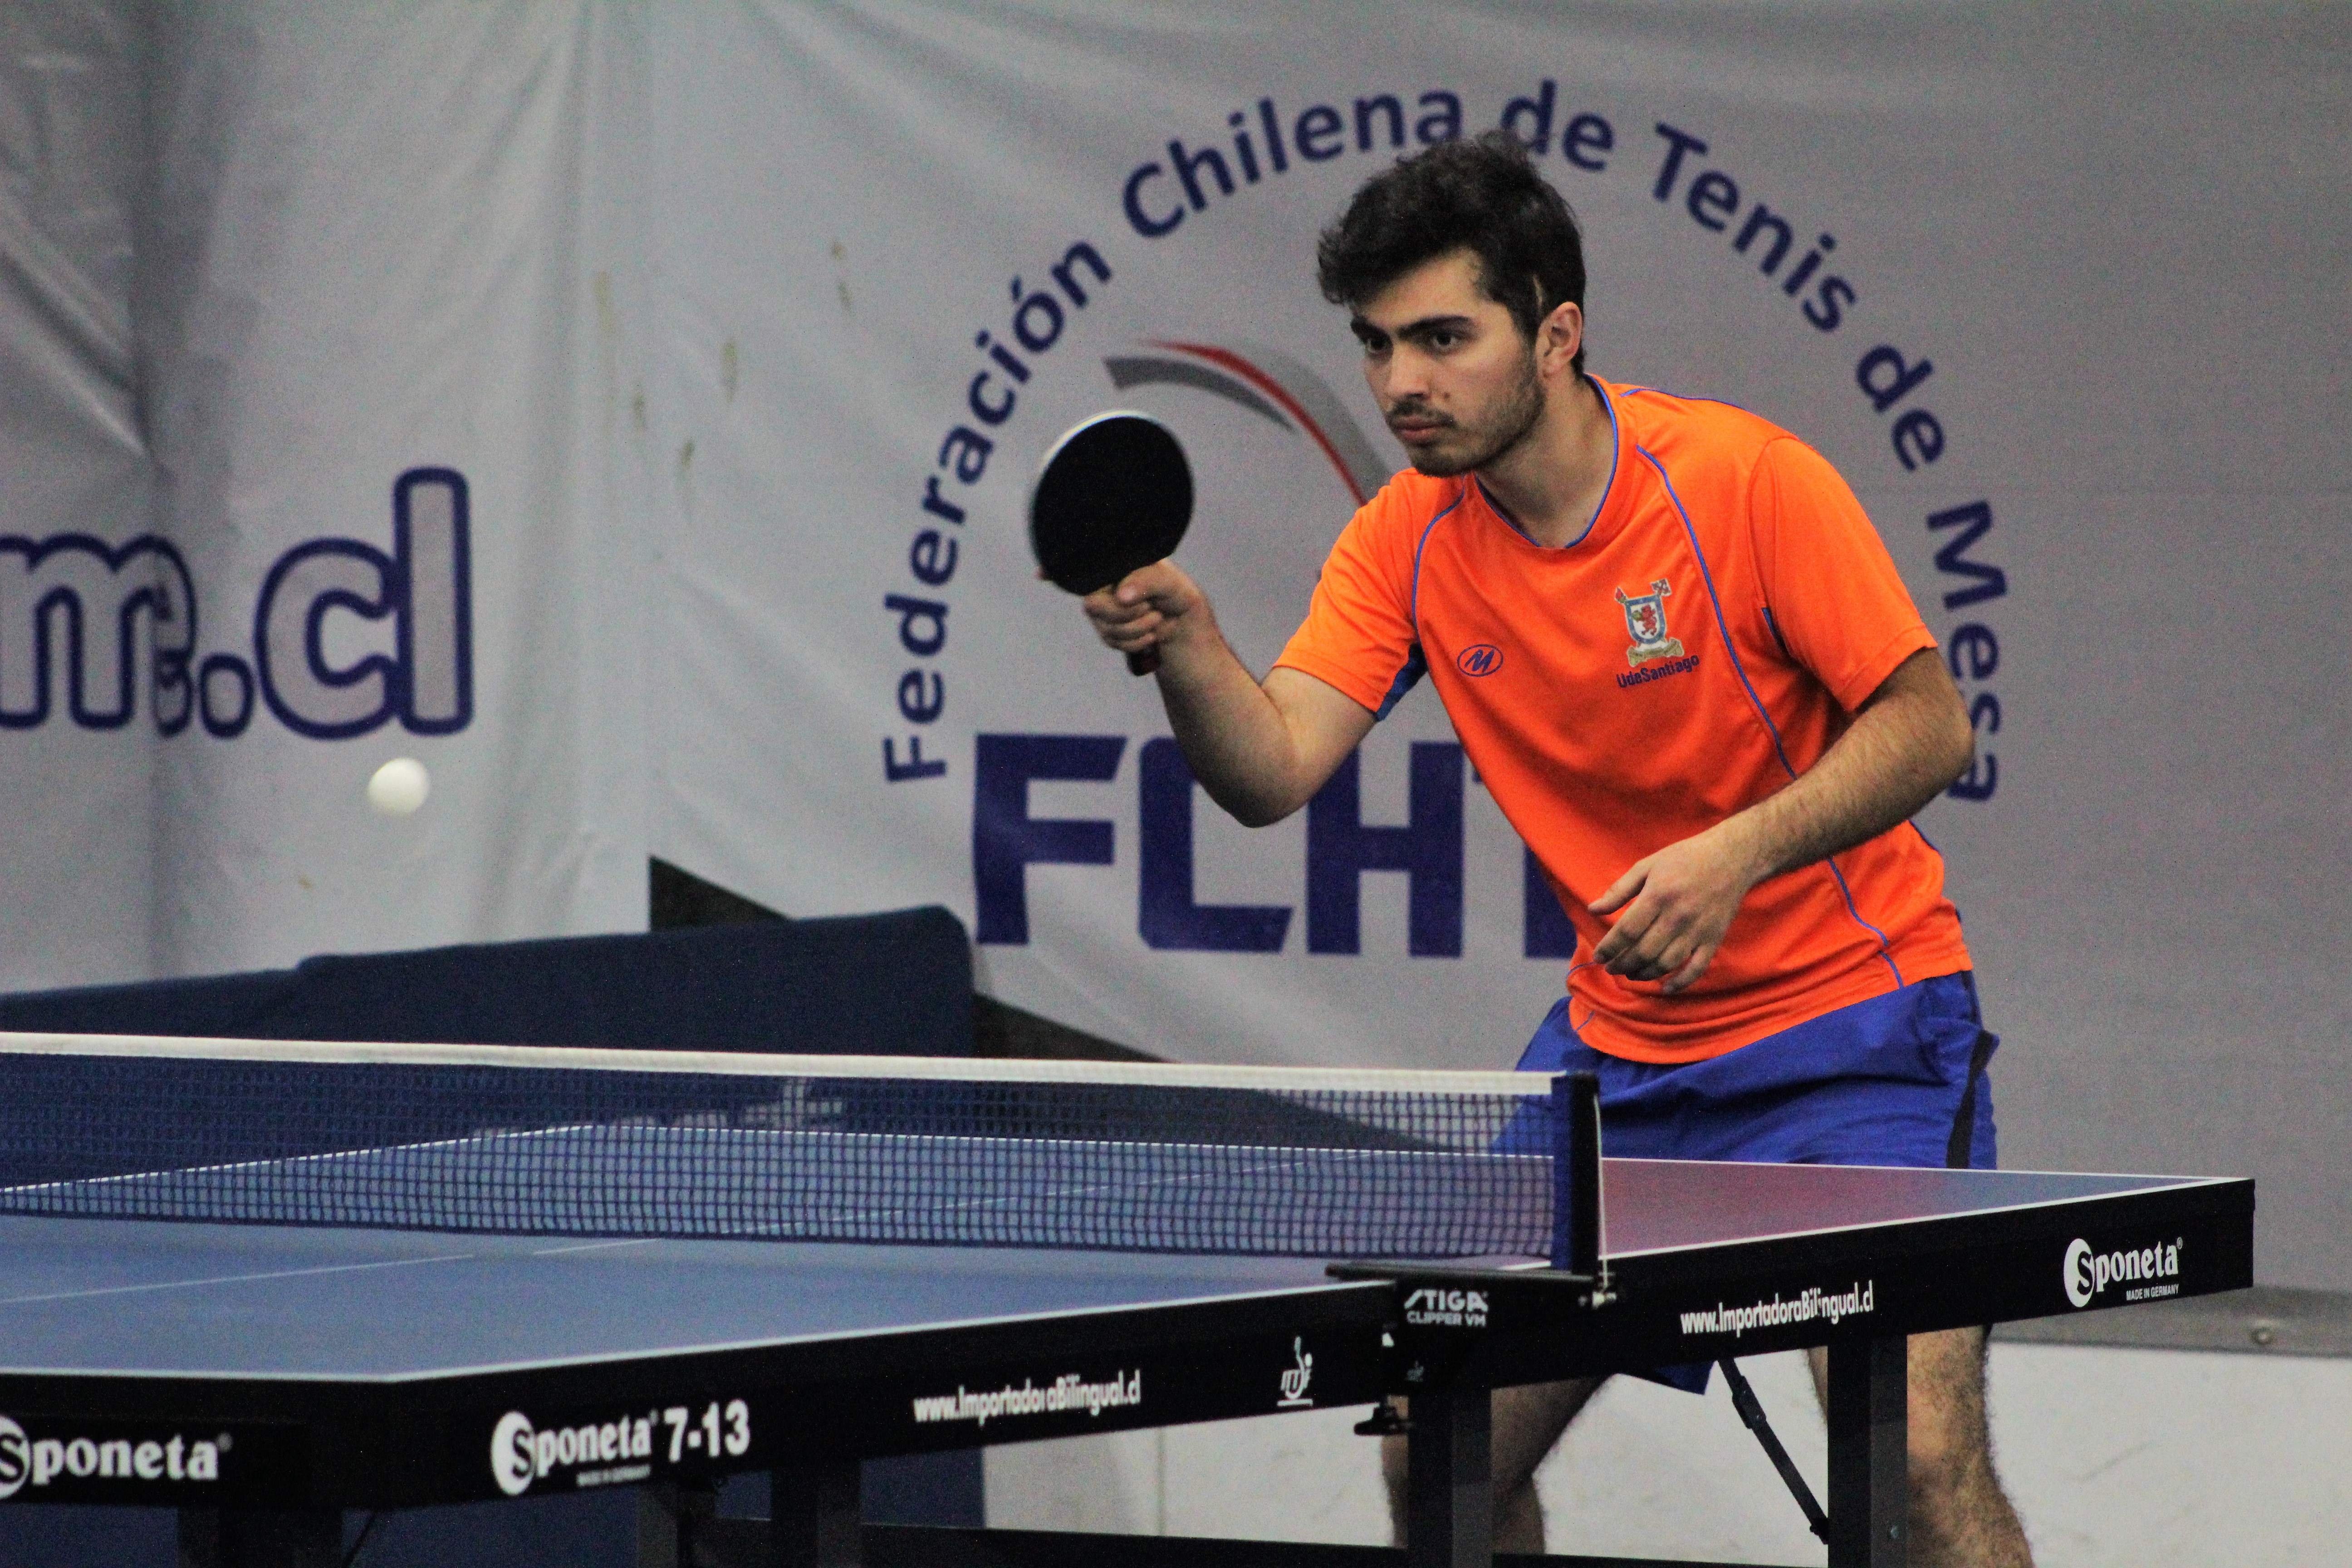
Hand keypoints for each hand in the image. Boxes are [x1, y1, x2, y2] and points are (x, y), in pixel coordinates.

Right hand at [1081, 559, 1203, 665]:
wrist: (1184, 622)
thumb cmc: (1177, 594)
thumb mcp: (1169, 582)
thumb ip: (1146, 582)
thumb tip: (1120, 597)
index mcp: (1116, 567)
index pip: (1096, 579)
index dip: (1118, 595)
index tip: (1145, 602)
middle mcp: (1104, 587)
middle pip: (1093, 606)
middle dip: (1126, 615)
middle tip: (1150, 609)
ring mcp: (1104, 610)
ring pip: (1105, 627)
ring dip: (1136, 629)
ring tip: (1156, 618)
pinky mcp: (1109, 630)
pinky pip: (1113, 641)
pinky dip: (1135, 642)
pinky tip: (1151, 635)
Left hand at [1587, 824, 1766, 993]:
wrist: (1732, 856)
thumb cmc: (1684, 858)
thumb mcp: (1647, 865)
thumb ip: (1619, 890)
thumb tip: (1593, 909)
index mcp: (1658, 895)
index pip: (1627, 931)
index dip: (1609, 948)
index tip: (1598, 956)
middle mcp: (1677, 916)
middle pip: (1643, 951)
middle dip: (1622, 964)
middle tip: (1611, 967)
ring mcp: (1698, 930)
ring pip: (1666, 963)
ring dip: (1644, 974)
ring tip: (1631, 974)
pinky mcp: (1714, 939)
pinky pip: (1697, 968)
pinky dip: (1680, 982)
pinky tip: (1665, 988)